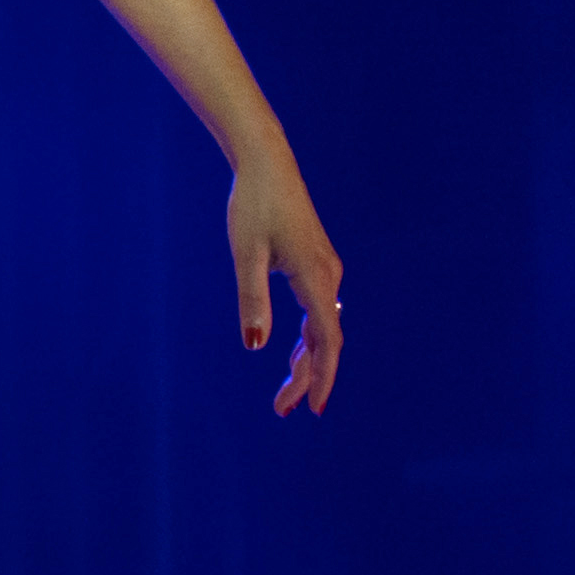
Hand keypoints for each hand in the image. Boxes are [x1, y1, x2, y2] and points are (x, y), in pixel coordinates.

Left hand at [228, 154, 341, 416]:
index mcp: (315, 278)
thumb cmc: (252, 206)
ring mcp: (326, 270)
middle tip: (283, 410)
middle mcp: (329, 276)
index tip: (313, 407)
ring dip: (307, 360)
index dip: (322, 376)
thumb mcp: (245, 255)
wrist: (266, 165)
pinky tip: (296, 353)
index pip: (326, 340)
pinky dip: (309, 337)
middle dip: (307, 377)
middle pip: (325, 340)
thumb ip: (252, 300)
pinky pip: (319, 310)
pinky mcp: (316, 264)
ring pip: (323, 326)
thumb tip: (255, 347)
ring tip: (286, 394)